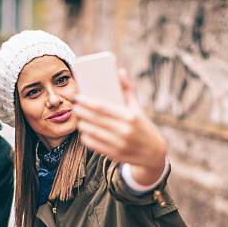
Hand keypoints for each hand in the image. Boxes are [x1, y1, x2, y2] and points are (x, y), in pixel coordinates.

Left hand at [73, 69, 167, 184]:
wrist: (153, 153)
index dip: (87, 101)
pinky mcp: (115, 155)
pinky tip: (84, 132)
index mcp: (130, 116)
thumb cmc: (142, 126)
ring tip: (79, 118)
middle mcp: (124, 130)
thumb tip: (119, 71)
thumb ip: (128, 90)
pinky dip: (86, 138)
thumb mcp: (138, 108)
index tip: (77, 97)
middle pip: (95, 119)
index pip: (102, 107)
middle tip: (74, 106)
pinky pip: (94, 145)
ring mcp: (119, 144)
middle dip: (81, 112)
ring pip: (92, 132)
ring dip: (82, 124)